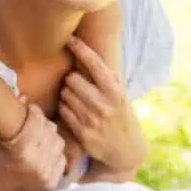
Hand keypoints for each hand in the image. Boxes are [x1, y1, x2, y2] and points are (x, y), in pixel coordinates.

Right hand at [0, 104, 65, 190]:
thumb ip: (13, 119)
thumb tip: (24, 95)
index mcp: (21, 150)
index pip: (36, 120)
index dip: (34, 110)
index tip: (30, 108)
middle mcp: (37, 162)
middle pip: (50, 130)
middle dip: (42, 122)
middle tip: (35, 121)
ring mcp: (46, 175)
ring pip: (59, 143)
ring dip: (51, 136)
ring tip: (40, 135)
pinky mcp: (52, 183)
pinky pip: (61, 159)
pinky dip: (55, 152)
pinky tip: (44, 151)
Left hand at [59, 36, 146, 172]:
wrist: (127, 152)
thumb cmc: (121, 116)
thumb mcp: (121, 96)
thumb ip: (108, 78)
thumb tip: (89, 52)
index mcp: (116, 92)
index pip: (95, 64)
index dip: (81, 48)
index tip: (70, 38)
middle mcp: (105, 105)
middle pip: (72, 79)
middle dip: (72, 80)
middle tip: (78, 86)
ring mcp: (92, 120)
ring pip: (65, 94)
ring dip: (67, 94)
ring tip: (78, 100)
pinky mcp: (82, 133)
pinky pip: (63, 110)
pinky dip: (65, 108)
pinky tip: (74, 112)